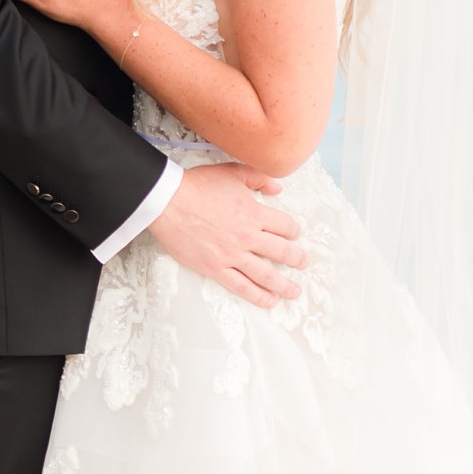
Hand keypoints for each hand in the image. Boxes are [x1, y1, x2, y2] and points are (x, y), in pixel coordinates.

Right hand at [148, 163, 305, 308]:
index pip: (284, 226)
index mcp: (254, 214)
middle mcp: (247, 237)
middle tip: (303, 263)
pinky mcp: (215, 268)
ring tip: (293, 292)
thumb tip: (278, 189)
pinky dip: (257, 296)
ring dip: (283, 285)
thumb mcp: (232, 172)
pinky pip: (241, 286)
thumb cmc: (197, 186)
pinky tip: (269, 301)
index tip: (295, 234)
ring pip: (265, 275)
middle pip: (281, 252)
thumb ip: (259, 178)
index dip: (293, 230)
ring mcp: (232, 255)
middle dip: (296, 259)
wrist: (169, 202)